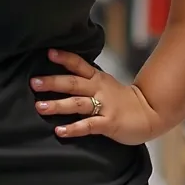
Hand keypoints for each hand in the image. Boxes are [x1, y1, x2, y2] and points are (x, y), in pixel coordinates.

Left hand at [31, 50, 162, 145]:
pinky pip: (88, 126)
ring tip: (39, 107)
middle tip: (34, 83)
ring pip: (77, 104)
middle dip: (53, 82)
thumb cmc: (122, 100)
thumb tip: (59, 79)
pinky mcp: (109, 124)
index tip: (48, 53)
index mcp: (97, 78)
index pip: (79, 64)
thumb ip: (85, 81)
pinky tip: (59, 131)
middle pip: (73, 83)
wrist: (150, 114)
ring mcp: (104, 107)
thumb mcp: (104, 84)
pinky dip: (73, 129)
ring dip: (58, 105)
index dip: (64, 58)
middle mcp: (99, 90)